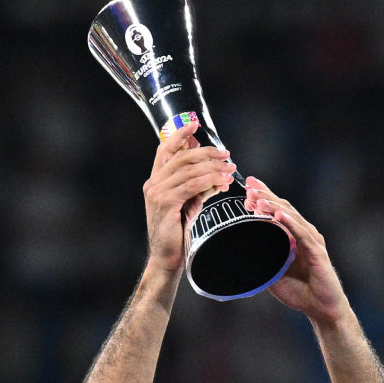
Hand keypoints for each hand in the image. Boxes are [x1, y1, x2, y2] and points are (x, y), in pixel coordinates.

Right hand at [142, 121, 235, 273]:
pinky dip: (209, 181)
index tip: (194, 124)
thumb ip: (198, 186)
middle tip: (226, 154)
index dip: (179, 135)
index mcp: (156, 181)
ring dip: (212, 167)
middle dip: (206, 152)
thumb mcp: (189, 203)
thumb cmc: (178, 232)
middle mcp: (153, 183)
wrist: (167, 258)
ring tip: (230, 168)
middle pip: (181, 156)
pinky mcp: (165, 203)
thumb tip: (218, 172)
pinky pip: (191, 185)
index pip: (165, 150)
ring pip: (188, 169)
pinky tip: (222, 182)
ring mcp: (157, 193)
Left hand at [244, 177, 349, 324]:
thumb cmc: (299, 291)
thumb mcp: (273, 272)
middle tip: (249, 188)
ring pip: (292, 218)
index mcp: (293, 236)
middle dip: (266, 196)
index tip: (247, 188)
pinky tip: (279, 216)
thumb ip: (262, 259)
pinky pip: (303, 235)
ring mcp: (312, 242)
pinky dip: (290, 224)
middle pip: (284, 209)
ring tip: (258, 199)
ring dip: (274, 207)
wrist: (321, 308)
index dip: (264, 197)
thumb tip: (241, 250)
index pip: (278, 211)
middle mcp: (304, 234)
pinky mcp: (318, 253)